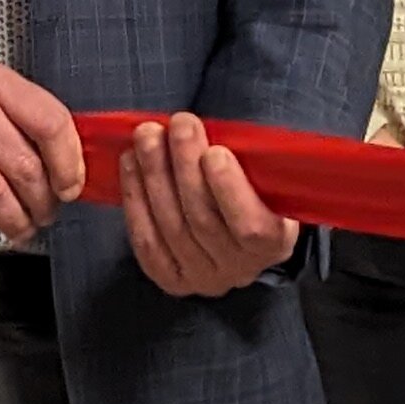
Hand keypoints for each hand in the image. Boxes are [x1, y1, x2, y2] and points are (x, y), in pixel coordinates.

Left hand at [116, 112, 299, 297]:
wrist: (239, 237)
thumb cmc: (256, 198)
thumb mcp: (271, 184)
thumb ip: (253, 168)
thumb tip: (212, 135)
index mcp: (273, 246)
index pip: (251, 226)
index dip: (230, 190)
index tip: (215, 151)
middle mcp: (238, 269)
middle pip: (202, 220)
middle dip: (185, 166)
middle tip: (176, 126)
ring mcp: (201, 277)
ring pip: (170, 226)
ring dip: (154, 175)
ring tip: (147, 135)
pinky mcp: (168, 277)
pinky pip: (146, 239)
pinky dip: (135, 198)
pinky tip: (130, 164)